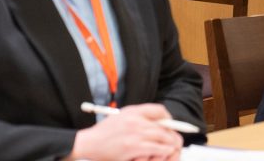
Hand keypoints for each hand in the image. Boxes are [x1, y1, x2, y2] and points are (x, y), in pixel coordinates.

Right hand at [67, 104, 183, 160]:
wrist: (89, 143)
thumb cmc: (104, 132)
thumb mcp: (122, 116)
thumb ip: (138, 116)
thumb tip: (157, 121)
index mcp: (133, 111)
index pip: (158, 110)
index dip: (167, 117)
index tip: (169, 124)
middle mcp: (136, 120)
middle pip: (163, 125)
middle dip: (171, 133)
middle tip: (174, 138)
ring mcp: (135, 133)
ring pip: (163, 137)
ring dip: (170, 142)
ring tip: (172, 146)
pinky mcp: (134, 147)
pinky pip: (157, 148)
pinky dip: (164, 150)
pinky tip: (165, 152)